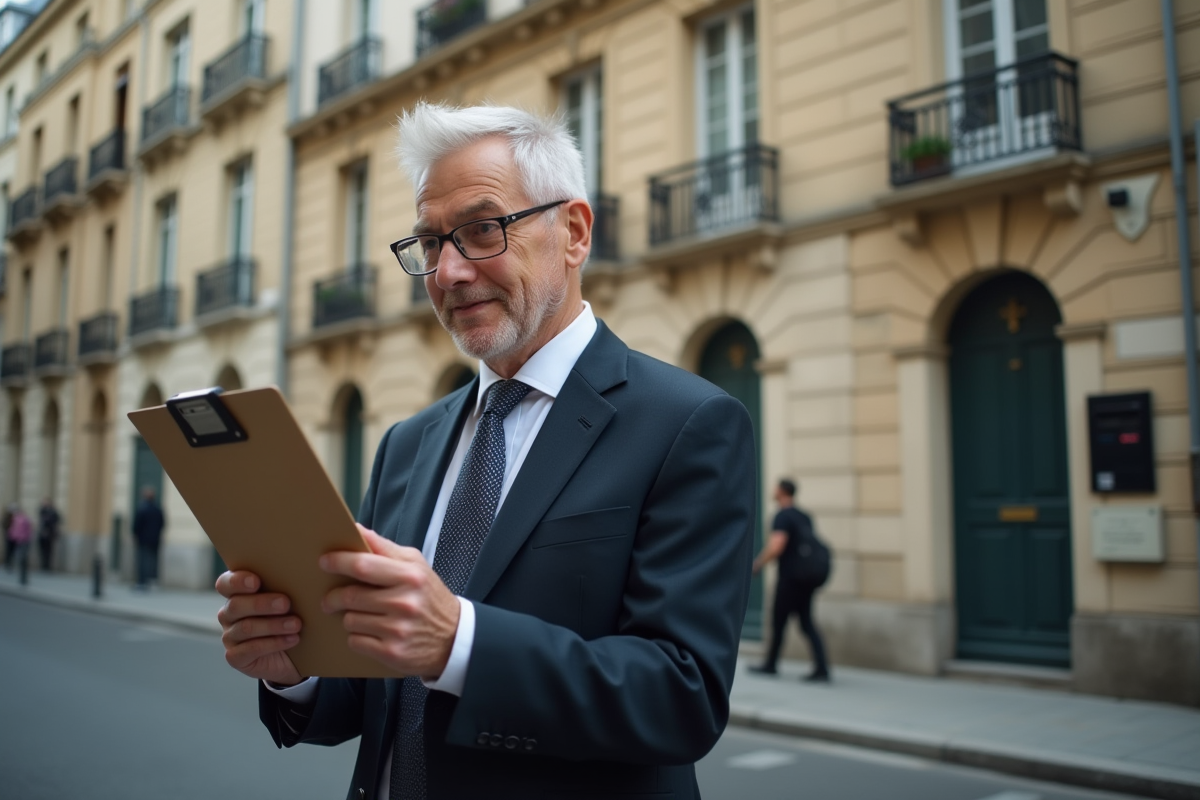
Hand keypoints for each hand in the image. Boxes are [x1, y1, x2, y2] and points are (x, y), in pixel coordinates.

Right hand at [215, 570, 303, 685]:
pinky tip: (292, 639)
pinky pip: (249, 650)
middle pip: (236, 605)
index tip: (256, 581)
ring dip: (273, 625)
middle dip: (261, 604)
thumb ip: (290, 585)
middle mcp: (229, 614)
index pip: (225, 583)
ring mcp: (230, 636)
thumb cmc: (293, 616)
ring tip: (296, 624)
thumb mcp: (293, 598)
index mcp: (238, 593)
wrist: (298, 653)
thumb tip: (305, 575)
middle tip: (286, 603)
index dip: (237, 581)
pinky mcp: (236, 657)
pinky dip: (273, 643)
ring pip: (245, 628)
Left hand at [320, 525, 460, 678]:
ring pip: (350, 620)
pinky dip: (357, 637)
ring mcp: (398, 630)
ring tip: (361, 616)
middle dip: (333, 596)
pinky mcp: (392, 653)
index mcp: (410, 576)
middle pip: (350, 596)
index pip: (364, 565)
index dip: (338, 562)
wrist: (453, 638)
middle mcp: (404, 602)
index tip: (324, 561)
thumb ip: (385, 548)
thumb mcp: (416, 566)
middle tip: (330, 598)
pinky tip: (370, 633)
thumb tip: (357, 529)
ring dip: (349, 617)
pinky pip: (355, 641)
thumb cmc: (428, 597)